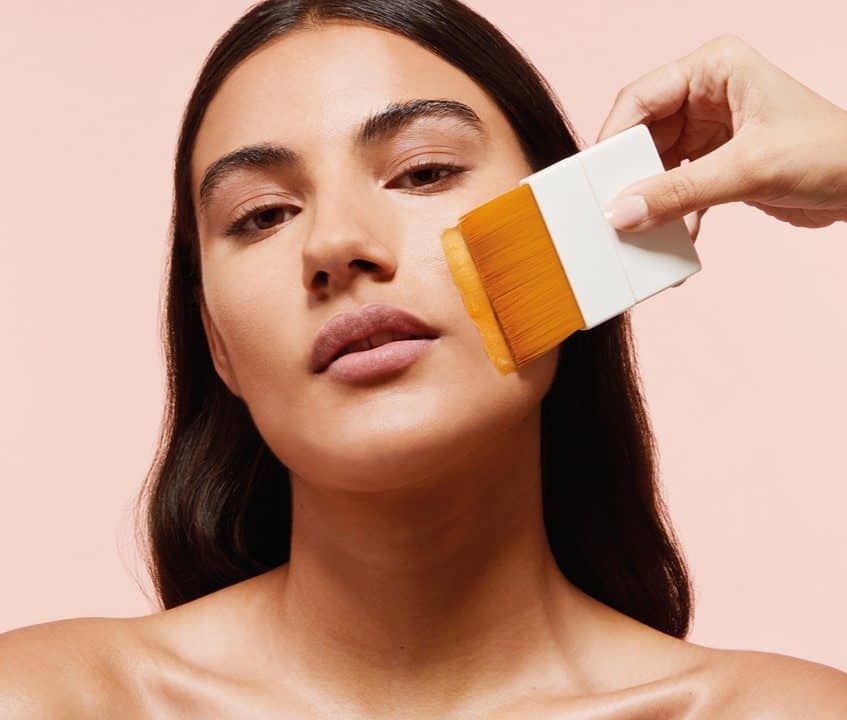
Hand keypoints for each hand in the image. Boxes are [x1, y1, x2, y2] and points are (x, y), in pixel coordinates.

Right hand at [597, 34, 846, 238]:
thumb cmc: (829, 153)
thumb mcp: (747, 170)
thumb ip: (680, 193)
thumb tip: (622, 213)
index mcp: (714, 69)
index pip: (642, 98)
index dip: (614, 138)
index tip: (596, 179)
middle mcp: (707, 95)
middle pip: (644, 135)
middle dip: (629, 176)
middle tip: (611, 211)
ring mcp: (710, 130)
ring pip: (657, 165)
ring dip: (651, 201)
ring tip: (640, 231)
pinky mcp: (716, 163)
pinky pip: (678, 188)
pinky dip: (674, 214)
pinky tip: (675, 238)